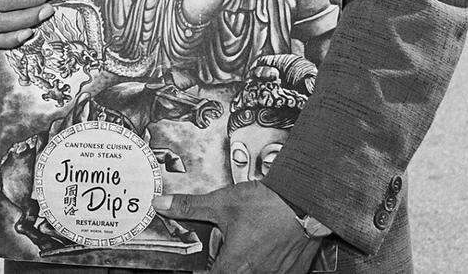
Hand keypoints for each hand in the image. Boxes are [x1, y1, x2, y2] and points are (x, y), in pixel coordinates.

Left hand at [152, 181, 319, 273]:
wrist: (304, 201)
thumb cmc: (267, 204)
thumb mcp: (222, 202)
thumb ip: (189, 207)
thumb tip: (163, 205)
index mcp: (234, 265)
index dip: (201, 271)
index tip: (200, 266)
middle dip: (225, 263)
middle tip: (227, 248)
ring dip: (246, 263)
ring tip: (248, 245)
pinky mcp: (293, 273)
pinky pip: (273, 273)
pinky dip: (266, 264)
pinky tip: (266, 248)